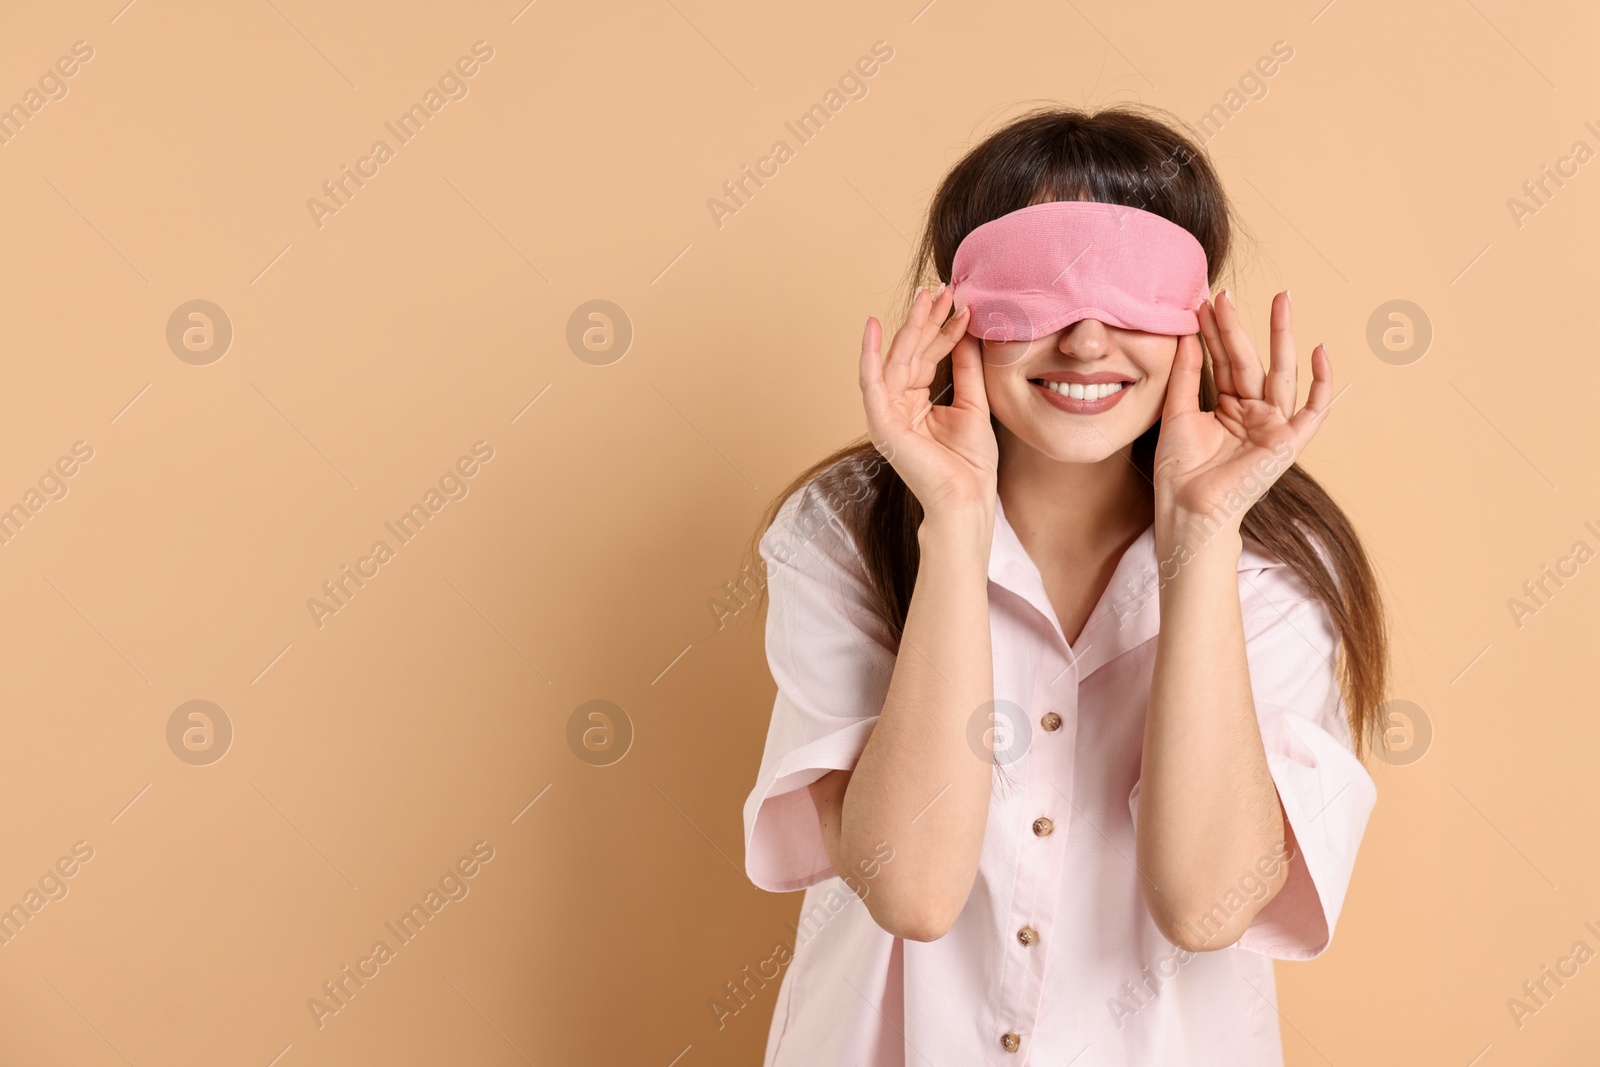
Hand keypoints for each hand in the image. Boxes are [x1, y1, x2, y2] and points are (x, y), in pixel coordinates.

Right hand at [860, 285, 997, 517]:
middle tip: (942, 289)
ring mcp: (887, 414)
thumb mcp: (974, 405)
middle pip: (910, 353)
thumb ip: (967, 369)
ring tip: (926, 297)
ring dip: (909, 327)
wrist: (966, 500)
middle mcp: (898, 404)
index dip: (944, 329)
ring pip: (895, 360)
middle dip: (926, 320)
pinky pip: (871, 382)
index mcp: (918, 402)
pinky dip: (869, 354)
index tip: (963, 304)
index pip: (929, 356)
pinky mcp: (880, 423)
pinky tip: (872, 327)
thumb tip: (968, 331)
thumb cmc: (970, 464)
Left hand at [1151, 290, 1331, 547]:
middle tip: (1228, 291)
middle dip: (1240, 326)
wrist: (1187, 509)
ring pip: (1279, 372)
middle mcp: (1253, 413)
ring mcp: (1272, 426)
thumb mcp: (1176, 413)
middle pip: (1249, 360)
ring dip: (1280, 336)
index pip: (1224, 360)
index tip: (1204, 301)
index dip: (1216, 332)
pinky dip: (1321, 383)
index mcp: (1228, 407)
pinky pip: (1313, 410)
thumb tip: (1189, 334)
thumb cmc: (1179, 471)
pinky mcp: (1288, 443)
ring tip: (1281, 299)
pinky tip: (1320, 351)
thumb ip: (1186, 374)